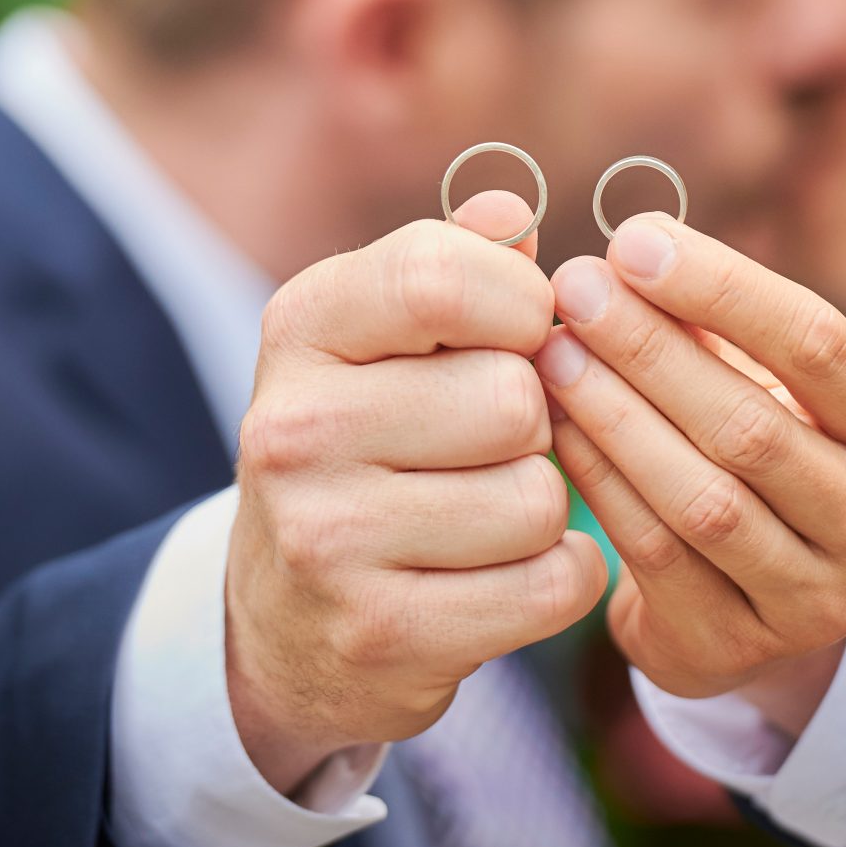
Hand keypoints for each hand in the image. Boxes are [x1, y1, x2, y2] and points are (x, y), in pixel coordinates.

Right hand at [225, 193, 607, 792]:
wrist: (287, 616)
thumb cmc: (369, 442)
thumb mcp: (383, 335)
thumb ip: (455, 261)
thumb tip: (513, 212)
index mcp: (302, 329)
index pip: (443, 277)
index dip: (519, 305)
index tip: (516, 335)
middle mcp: (295, 430)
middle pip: (512, 398)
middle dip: (532, 423)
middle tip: (488, 446)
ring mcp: (328, 541)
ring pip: (539, 498)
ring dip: (542, 508)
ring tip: (486, 513)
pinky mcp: (382, 635)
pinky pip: (552, 585)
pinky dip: (558, 579)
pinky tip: (504, 575)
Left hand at [537, 214, 845, 735]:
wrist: (760, 610)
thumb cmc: (764, 458)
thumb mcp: (774, 390)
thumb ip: (719, 327)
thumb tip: (628, 254)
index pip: (819, 345)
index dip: (723, 287)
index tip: (633, 241)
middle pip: (752, 424)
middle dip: (650, 347)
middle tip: (575, 289)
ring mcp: (816, 603)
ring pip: (702, 498)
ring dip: (615, 415)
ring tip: (552, 353)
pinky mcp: (737, 651)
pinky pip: (655, 554)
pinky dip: (601, 481)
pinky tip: (558, 426)